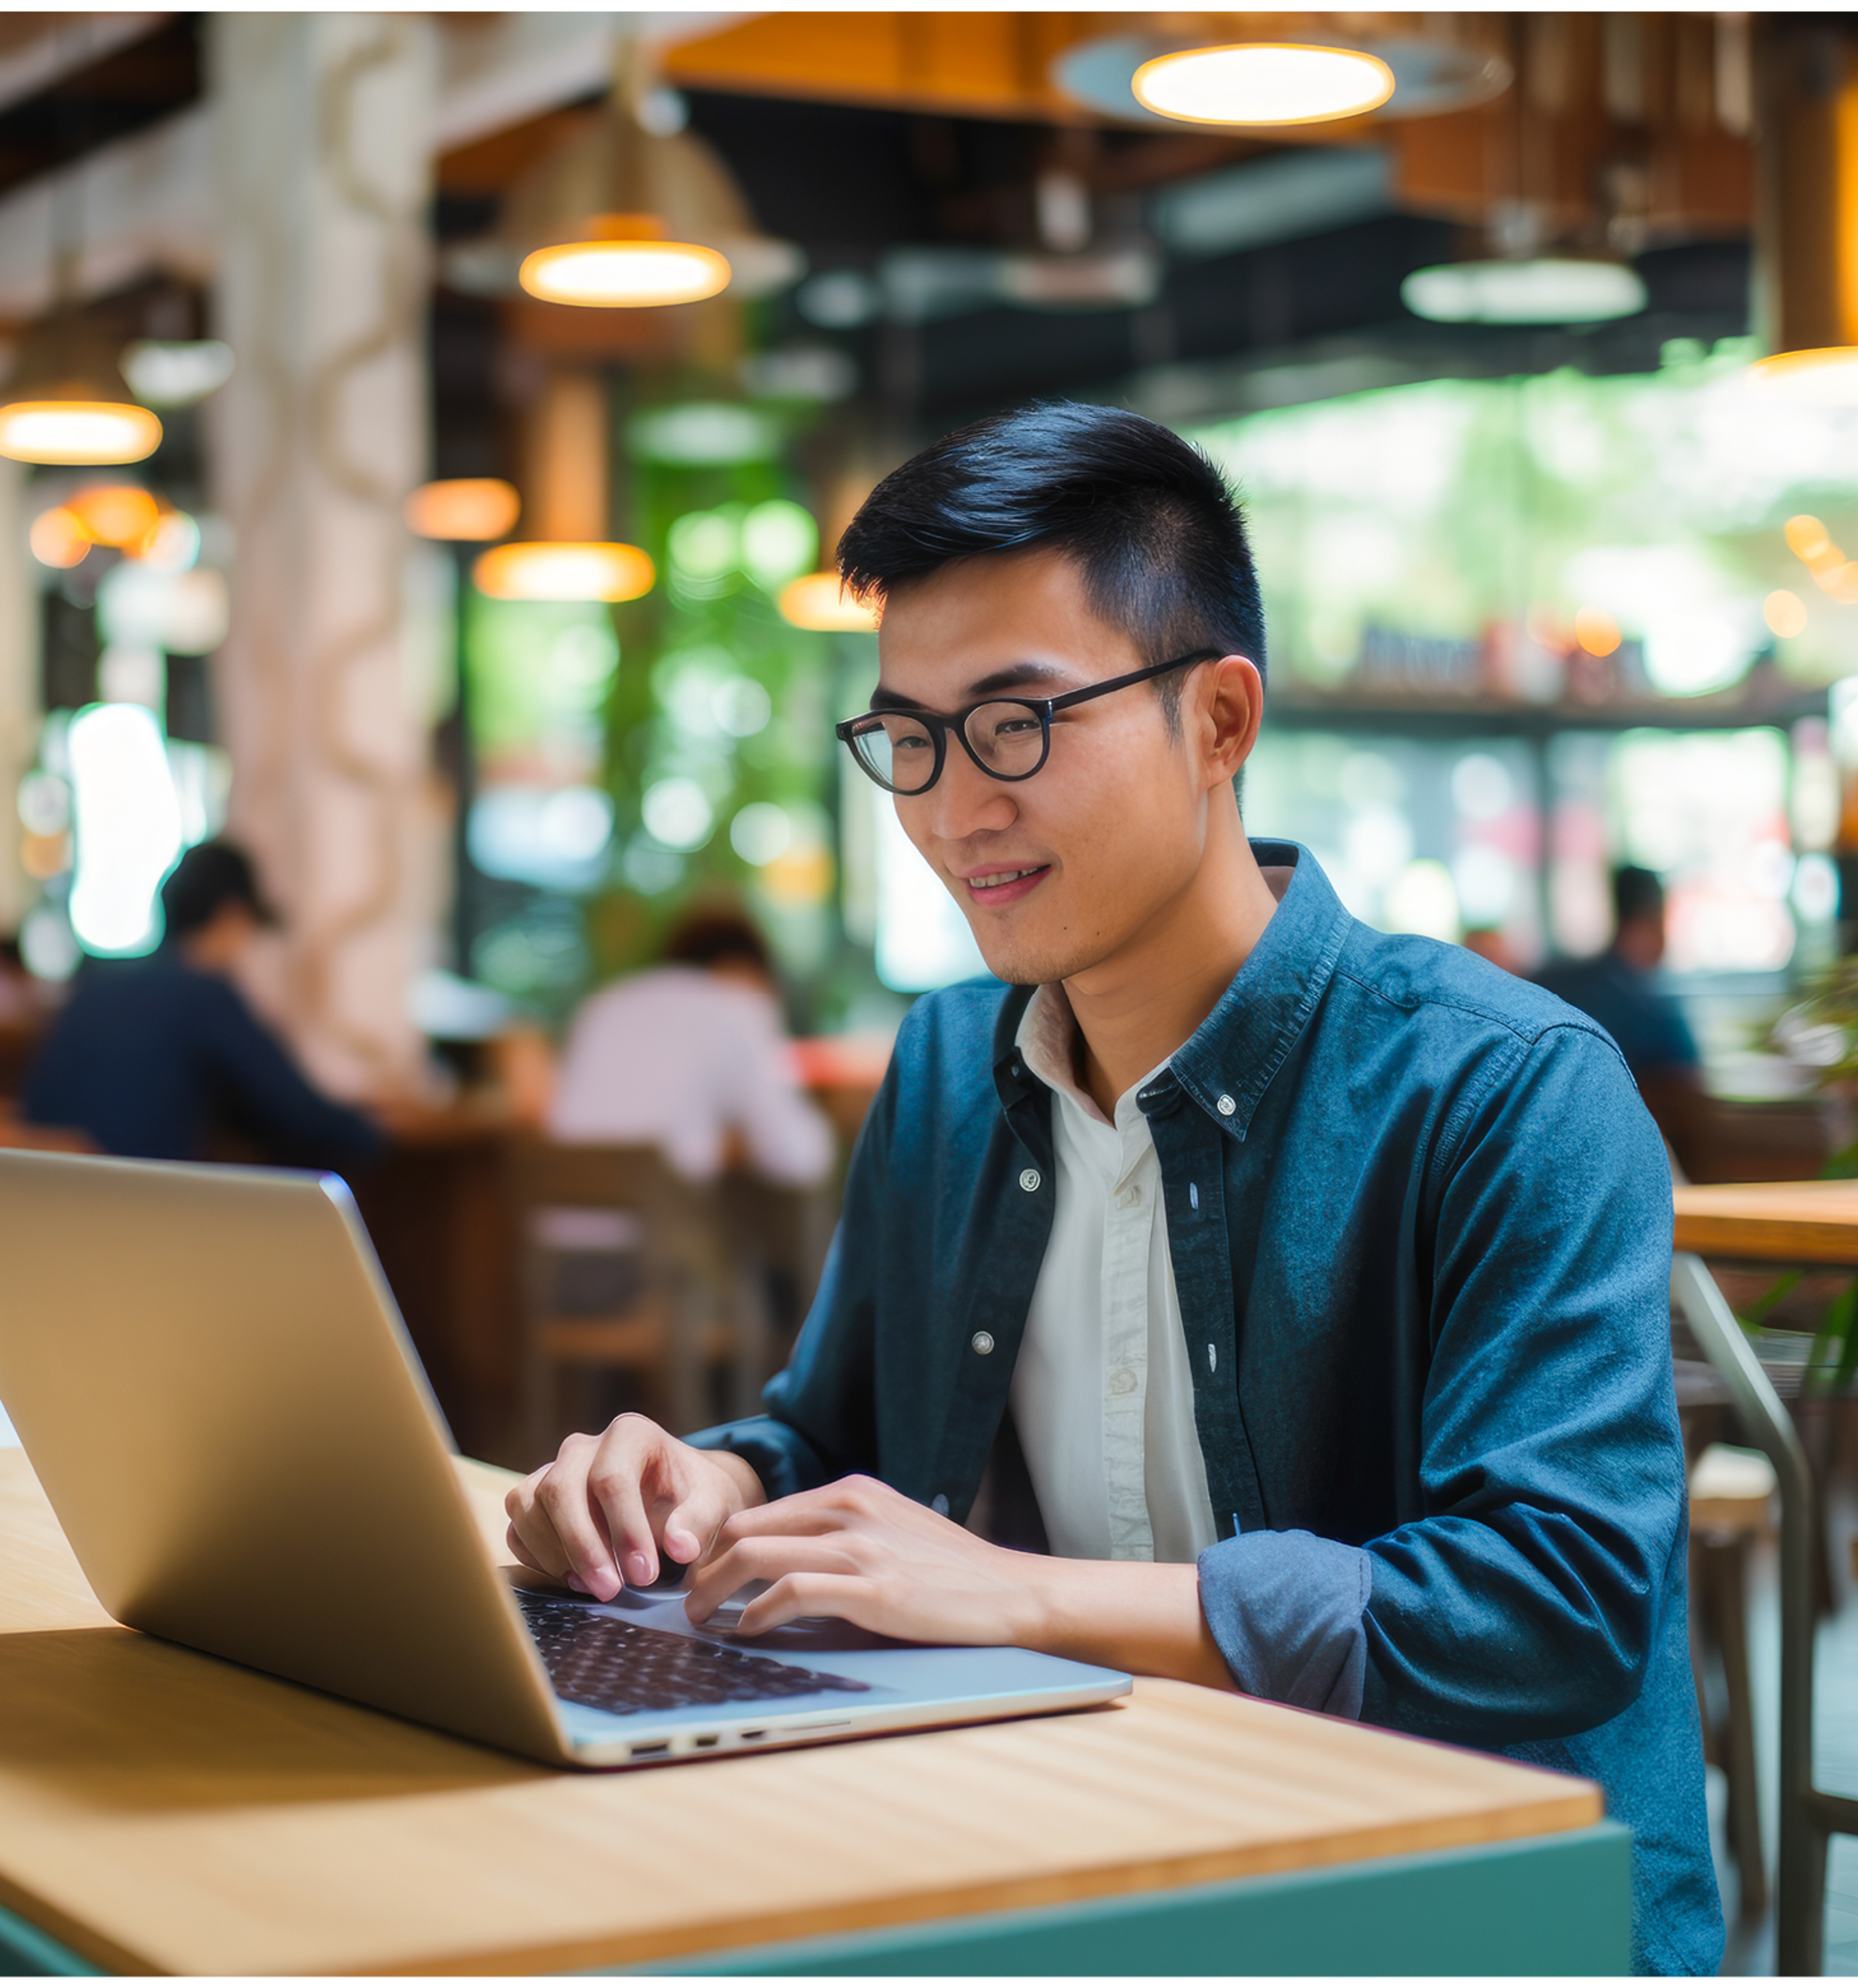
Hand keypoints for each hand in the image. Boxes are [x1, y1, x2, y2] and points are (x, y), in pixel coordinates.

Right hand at [505, 1414, 765, 1600]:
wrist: (678, 1497)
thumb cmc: (695, 1497)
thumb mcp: (713, 1504)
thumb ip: (699, 1522)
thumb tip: (680, 1548)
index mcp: (630, 1434)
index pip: (612, 1478)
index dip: (624, 1530)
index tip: (645, 1575)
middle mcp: (584, 1446)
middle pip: (560, 1490)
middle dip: (583, 1546)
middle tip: (611, 1591)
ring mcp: (553, 1470)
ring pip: (529, 1505)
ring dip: (556, 1555)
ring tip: (595, 1589)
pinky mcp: (535, 1500)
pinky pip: (517, 1528)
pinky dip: (537, 1559)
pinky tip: (575, 1581)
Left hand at [685, 1475, 1237, 1689]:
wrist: (1012, 1593)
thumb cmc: (950, 1573)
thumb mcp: (891, 1530)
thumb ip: (840, 1534)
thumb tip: (780, 1561)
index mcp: (849, 1493)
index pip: (756, 1512)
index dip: (715, 1547)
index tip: (698, 1577)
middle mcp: (848, 1509)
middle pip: (742, 1529)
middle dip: (700, 1569)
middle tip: (687, 1604)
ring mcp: (860, 1546)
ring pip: (753, 1555)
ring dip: (713, 1592)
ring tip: (701, 1621)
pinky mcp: (873, 1587)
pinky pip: (790, 1593)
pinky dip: (757, 1614)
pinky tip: (748, 1633)